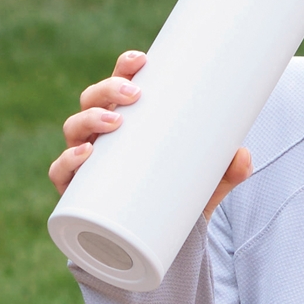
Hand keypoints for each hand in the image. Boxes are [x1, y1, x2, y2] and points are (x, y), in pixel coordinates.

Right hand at [47, 50, 251, 219]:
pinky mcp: (77, 192)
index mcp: (131, 119)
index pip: (121, 83)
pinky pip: (60, 173)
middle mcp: (103, 134)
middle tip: (135, 95)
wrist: (164, 243)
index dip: (125, 66)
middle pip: (93, 98)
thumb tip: (243, 155)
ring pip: (74, 128)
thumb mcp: (212, 180)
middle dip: (109, 89)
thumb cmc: (182, 194)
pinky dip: (66, 162)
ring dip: (89, 118)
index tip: (142, 60)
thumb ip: (231, 168)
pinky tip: (84, 155)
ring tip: (115, 122)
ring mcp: (87, 161)